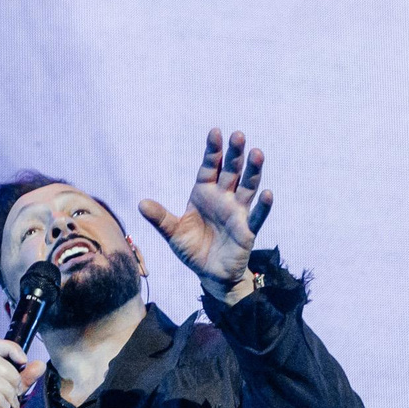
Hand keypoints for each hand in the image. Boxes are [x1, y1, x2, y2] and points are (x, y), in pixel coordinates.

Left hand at [138, 127, 272, 299]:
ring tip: (257, 153)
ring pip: (247, 187)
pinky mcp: (247, 231)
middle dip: (234, 154)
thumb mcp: (173, 234)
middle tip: (237, 135)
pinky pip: (256, 217)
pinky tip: (267, 193)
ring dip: (253, 171)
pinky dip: (262, 206)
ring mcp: (237, 213)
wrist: (210, 275)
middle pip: (231, 172)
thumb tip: (141, 204)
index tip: (215, 132)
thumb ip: (160, 218)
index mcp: (205, 193)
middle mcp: (223, 198)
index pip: (210, 167)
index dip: (213, 151)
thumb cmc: (193, 249)